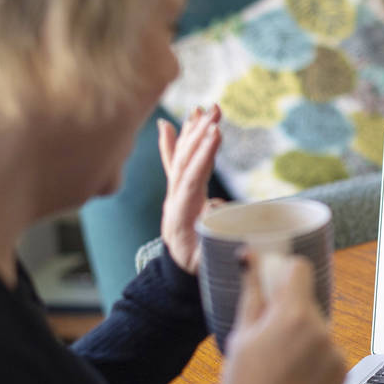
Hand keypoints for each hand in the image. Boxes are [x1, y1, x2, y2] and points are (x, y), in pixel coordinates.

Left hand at [158, 105, 221, 273]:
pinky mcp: (176, 193)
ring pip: (181, 159)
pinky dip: (171, 144)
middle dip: (200, 134)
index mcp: (180, 216)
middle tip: (214, 111)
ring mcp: (173, 195)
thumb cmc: (197, 268)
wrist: (178, 275)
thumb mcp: (206, 260)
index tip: (216, 134)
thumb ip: (213, 238)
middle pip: (185, 162)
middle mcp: (173, 201)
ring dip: (192, 132)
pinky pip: (173, 165)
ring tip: (202, 109)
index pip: (191, 181)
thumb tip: (215, 206)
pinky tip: (167, 125)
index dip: (203, 157)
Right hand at [217, 253, 346, 383]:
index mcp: (293, 316)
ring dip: (302, 335)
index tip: (273, 283)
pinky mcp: (343, 372)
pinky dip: (313, 357)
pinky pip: (327, 351)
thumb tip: (251, 259)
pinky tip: (294, 379)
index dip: (284, 272)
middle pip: (308, 300)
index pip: (300, 268)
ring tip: (280, 365)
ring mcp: (335, 353)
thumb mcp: (240, 336)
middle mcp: (321, 330)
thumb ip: (252, 292)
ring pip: (318, 327)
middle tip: (267, 337)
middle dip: (290, 310)